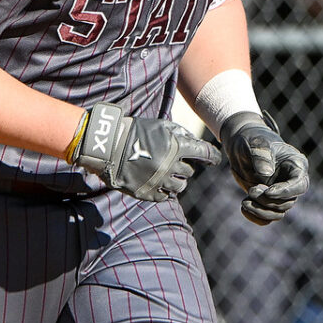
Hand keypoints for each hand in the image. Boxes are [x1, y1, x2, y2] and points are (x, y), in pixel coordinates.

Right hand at [71, 103, 221, 201]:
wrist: (107, 147)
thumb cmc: (134, 132)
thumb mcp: (159, 125)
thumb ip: (179, 133)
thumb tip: (194, 141)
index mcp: (176, 147)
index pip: (204, 153)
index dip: (212, 156)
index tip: (215, 160)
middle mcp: (170, 166)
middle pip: (189, 172)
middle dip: (185, 166)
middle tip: (175, 162)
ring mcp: (159, 182)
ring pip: (180, 187)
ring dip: (177, 181)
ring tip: (168, 175)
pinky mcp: (148, 193)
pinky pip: (165, 197)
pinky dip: (165, 191)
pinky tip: (159, 184)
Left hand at [218, 112, 310, 224]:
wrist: (243, 147)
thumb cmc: (252, 140)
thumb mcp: (255, 143)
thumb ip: (261, 154)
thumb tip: (266, 173)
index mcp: (296, 165)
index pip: (299, 184)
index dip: (285, 191)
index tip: (268, 192)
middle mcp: (292, 181)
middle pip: (288, 201)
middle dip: (268, 200)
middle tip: (252, 189)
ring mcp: (281, 193)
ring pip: (279, 212)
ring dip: (262, 211)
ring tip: (244, 202)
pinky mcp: (269, 201)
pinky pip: (268, 217)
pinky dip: (256, 217)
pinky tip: (244, 208)